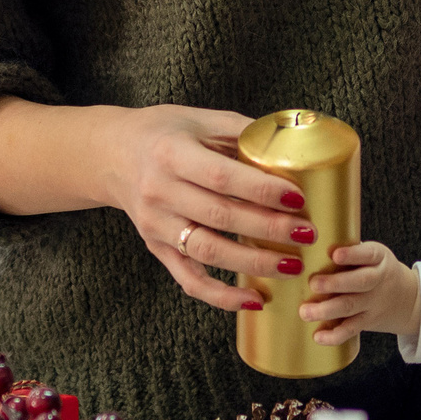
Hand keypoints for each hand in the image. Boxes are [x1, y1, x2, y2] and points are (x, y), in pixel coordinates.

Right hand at [95, 105, 313, 313]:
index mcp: (172, 153)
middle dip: (269, 229)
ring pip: (208, 252)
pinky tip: (254, 300)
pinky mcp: (156, 247)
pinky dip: (221, 296)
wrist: (112, 155)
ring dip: (253, 263)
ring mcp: (156, 224)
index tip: (298, 198)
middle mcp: (160, 191)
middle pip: (220, 217)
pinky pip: (189, 279)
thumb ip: (243, 132)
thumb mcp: (200, 119)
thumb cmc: (164, 133)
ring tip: (292, 265)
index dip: (262, 190)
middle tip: (307, 233)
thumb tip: (295, 147)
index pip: (222, 176)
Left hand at [298, 242, 420, 345]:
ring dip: (327, 310)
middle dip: (335, 283)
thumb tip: (306, 239)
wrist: (406, 297)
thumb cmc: (374, 268)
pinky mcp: (367, 321)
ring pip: (351, 307)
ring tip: (305, 312)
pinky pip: (351, 329)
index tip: (334, 253)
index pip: (368, 254)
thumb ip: (348, 250)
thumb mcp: (370, 253)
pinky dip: (335, 335)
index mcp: (378, 257)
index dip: (352, 254)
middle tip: (313, 283)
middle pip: (360, 282)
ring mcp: (373, 303)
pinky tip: (318, 336)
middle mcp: (378, 280)